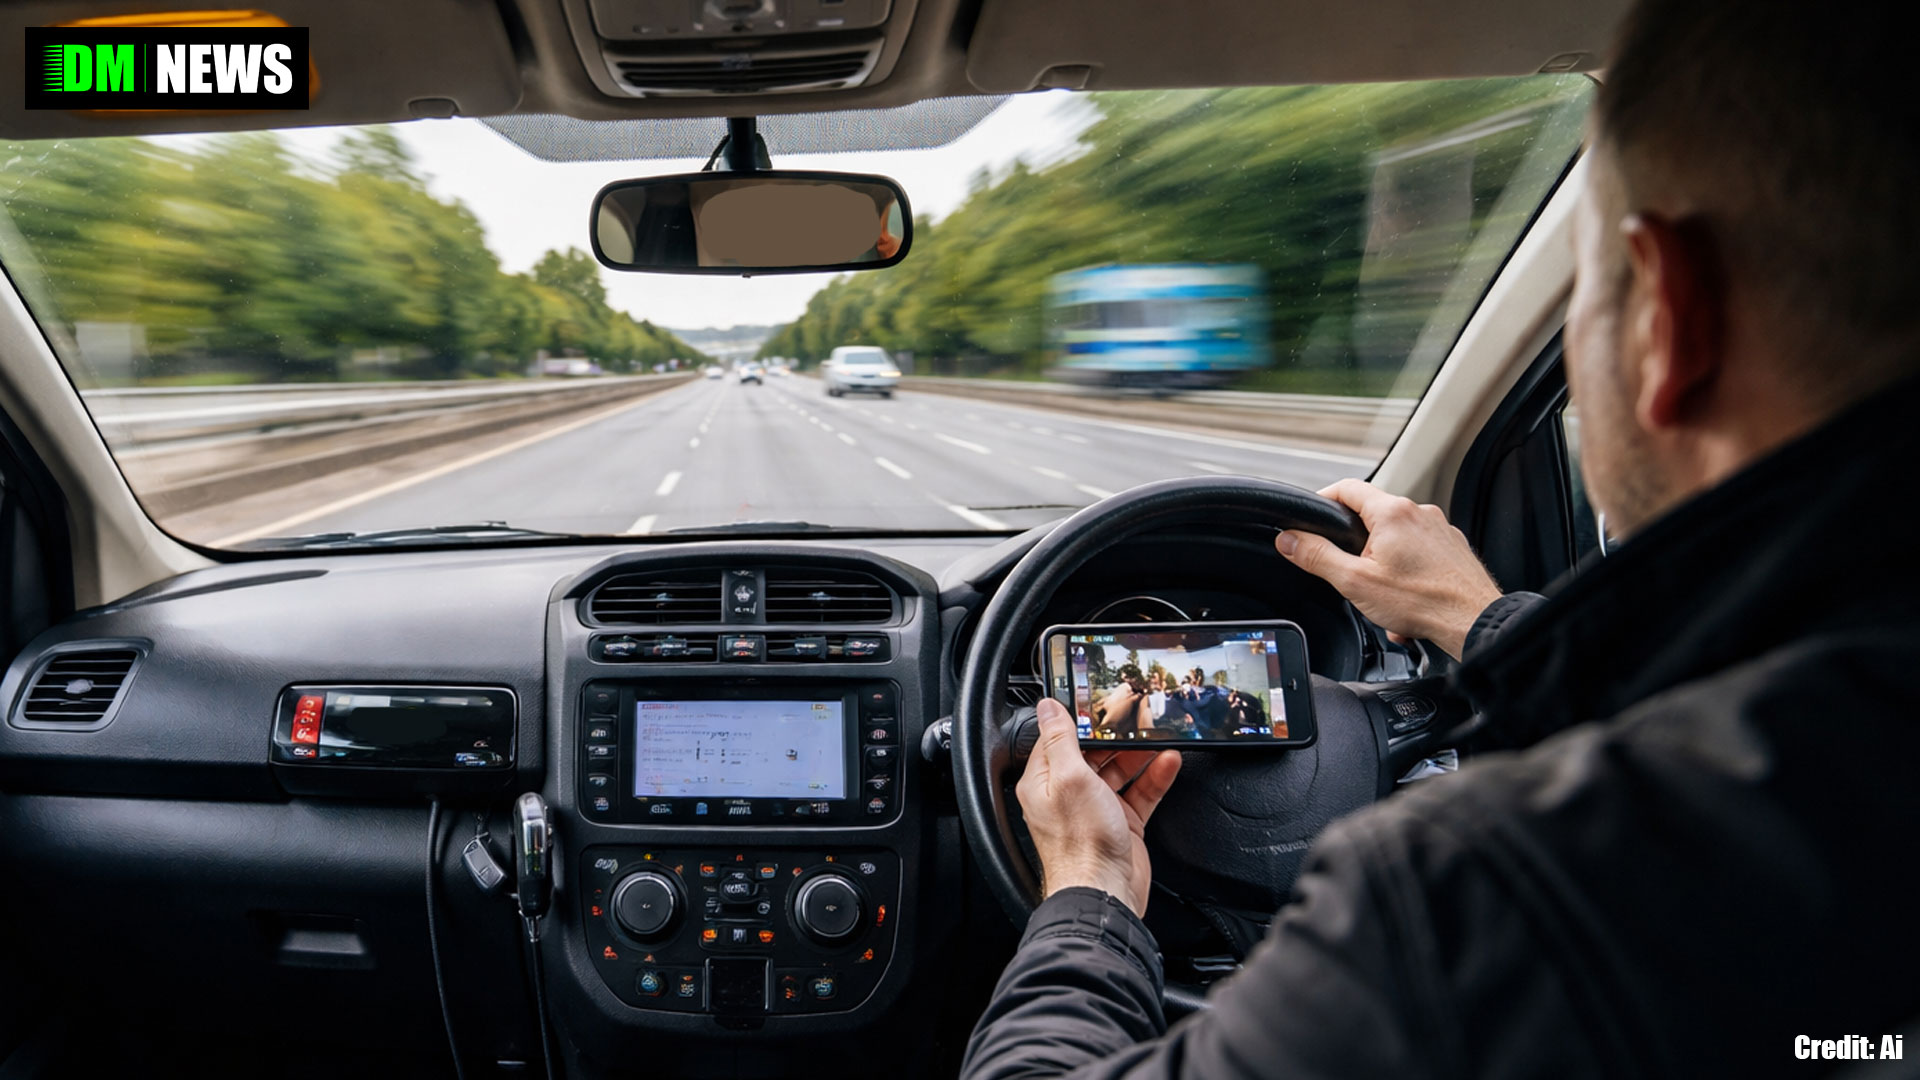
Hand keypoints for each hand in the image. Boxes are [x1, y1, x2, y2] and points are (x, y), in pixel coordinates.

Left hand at [1015, 699, 1181, 915]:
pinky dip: (1154, 778)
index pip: (1059, 740)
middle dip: (1117, 738)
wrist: (1105, 892)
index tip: (1101, 704)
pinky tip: (1168, 763)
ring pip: (1121, 772)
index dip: (1080, 721)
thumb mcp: (1069, 778)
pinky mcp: (1122, 824)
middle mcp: (1069, 795)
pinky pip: (1140, 793)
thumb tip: (1048, 707)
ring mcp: (1097, 809)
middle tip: (1140, 719)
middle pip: (1094, 755)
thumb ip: (1061, 739)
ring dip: (1141, 755)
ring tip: (1160, 737)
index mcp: (1045, 782)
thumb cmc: (1080, 844)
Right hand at [1275, 478, 1502, 660]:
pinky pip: (1418, 554)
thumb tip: (1289, 540)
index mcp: (1392, 512)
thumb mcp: (1354, 582)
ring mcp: (1439, 529)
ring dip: (1382, 566)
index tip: (1312, 517)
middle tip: (1349, 572)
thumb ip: (1316, 556)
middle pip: (1372, 516)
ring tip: (1384, 598)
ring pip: (1396, 540)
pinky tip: (1406, 602)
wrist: (1473, 621)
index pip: (1347, 488)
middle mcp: (1419, 512)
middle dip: (1356, 547)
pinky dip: (1406, 575)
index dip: (1323, 500)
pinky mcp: (1452, 548)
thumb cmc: (1423, 601)